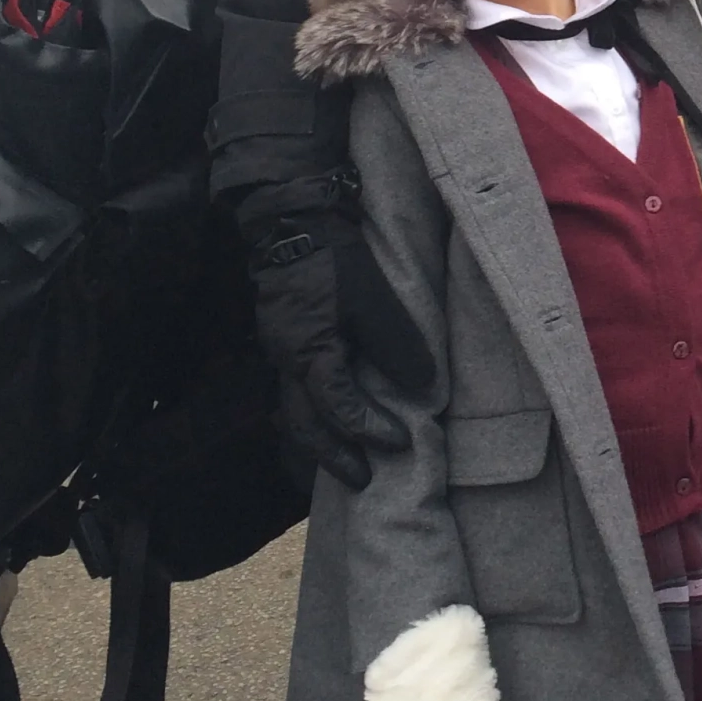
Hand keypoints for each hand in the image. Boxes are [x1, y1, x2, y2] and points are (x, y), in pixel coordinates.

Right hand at [238, 173, 427, 487]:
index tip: (399, 444)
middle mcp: (287, 360)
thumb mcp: (374, 300)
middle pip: (304, 425)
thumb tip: (422, 389)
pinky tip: (329, 419)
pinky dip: (312, 414)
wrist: (290, 220)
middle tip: (362, 480)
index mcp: (309, 353)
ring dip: (319, 440)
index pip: (339, 408)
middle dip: (333, 456)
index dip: (369, 430)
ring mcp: (280, 350)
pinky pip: (293, 391)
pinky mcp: (283, 338)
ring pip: (294, 411)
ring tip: (345, 461)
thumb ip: (397, 346)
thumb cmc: (333, 258)